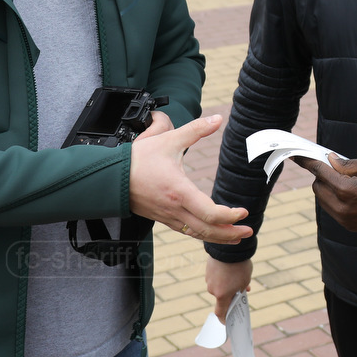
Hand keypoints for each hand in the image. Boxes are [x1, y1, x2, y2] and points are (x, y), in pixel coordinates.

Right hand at [130, 114, 252, 243]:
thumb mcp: (168, 139)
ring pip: (197, 234)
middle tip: (248, 233)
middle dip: (230, 234)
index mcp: (179, 191)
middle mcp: (174, 209)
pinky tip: (212, 233)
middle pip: (207, 230)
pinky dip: (203, 234)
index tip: (244, 211)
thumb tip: (217, 119)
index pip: (210, 213)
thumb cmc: (137, 159)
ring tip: (237, 237)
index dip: (230, 216)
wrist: (108, 177)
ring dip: (218, 238)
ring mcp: (167, 216)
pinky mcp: (162, 219)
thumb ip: (195, 129)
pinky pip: (186, 231)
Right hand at [206, 257, 252, 322]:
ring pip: (219, 285)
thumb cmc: (239, 267)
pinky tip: (230, 267)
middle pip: (221, 296)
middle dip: (231, 294)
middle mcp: (212, 289)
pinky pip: (216, 276)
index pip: (220, 312)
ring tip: (238, 273)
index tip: (227, 322)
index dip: (224, 318)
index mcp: (222, 295)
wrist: (230, 248)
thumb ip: (241, 291)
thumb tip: (241, 293)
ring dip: (227, 283)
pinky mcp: (208, 269)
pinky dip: (223, 275)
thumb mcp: (245, 281)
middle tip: (242, 288)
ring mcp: (209, 279)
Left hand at [297, 155, 356, 233]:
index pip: (320, 173)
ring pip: (324, 200)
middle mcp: (342, 207)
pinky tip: (352, 193)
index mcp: (346, 189)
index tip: (298, 157)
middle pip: (318, 188)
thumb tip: (331, 161)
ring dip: (328, 189)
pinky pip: (333, 210)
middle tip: (335, 168)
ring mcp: (345, 219)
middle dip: (322, 176)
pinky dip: (336, 200)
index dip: (308, 163)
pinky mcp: (351, 226)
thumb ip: (348, 163)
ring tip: (348, 181)